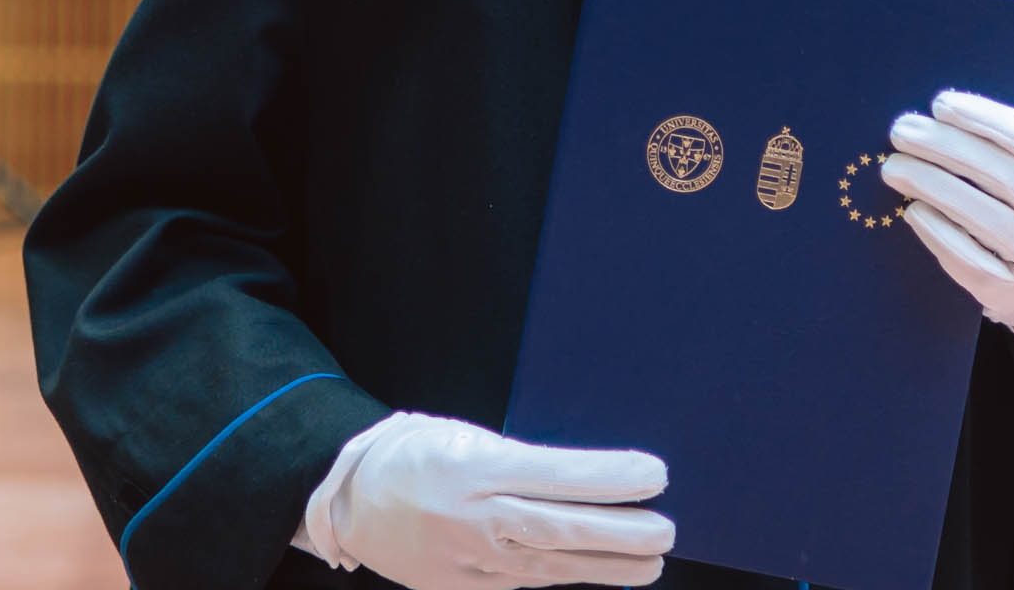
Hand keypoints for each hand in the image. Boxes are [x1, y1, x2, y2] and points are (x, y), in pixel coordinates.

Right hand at [301, 411, 673, 588]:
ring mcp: (466, 560)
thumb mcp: (463, 438)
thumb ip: (516, 462)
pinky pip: (521, 584)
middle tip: (666, 531)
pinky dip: (561, 578)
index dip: (605, 476)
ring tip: (652, 564)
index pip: (552, 473)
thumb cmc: (414, 454)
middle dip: (618, 533)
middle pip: (556, 529)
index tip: (654, 473)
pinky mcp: (460, 587)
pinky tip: (598, 574)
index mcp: (473, 468)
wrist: (347, 499)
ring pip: (547, 567)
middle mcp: (473, 518)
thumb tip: (579, 479)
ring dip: (604, 568)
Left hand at [880, 90, 1013, 339]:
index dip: (991, 120)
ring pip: (986, 218)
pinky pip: (969, 259)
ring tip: (894, 167)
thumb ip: (1012, 150)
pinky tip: (913, 210)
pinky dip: (939, 231)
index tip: (941, 104)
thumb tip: (940, 119)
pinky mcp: (1010, 292)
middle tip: (901, 131)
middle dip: (947, 148)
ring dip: (933, 186)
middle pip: (1006, 178)